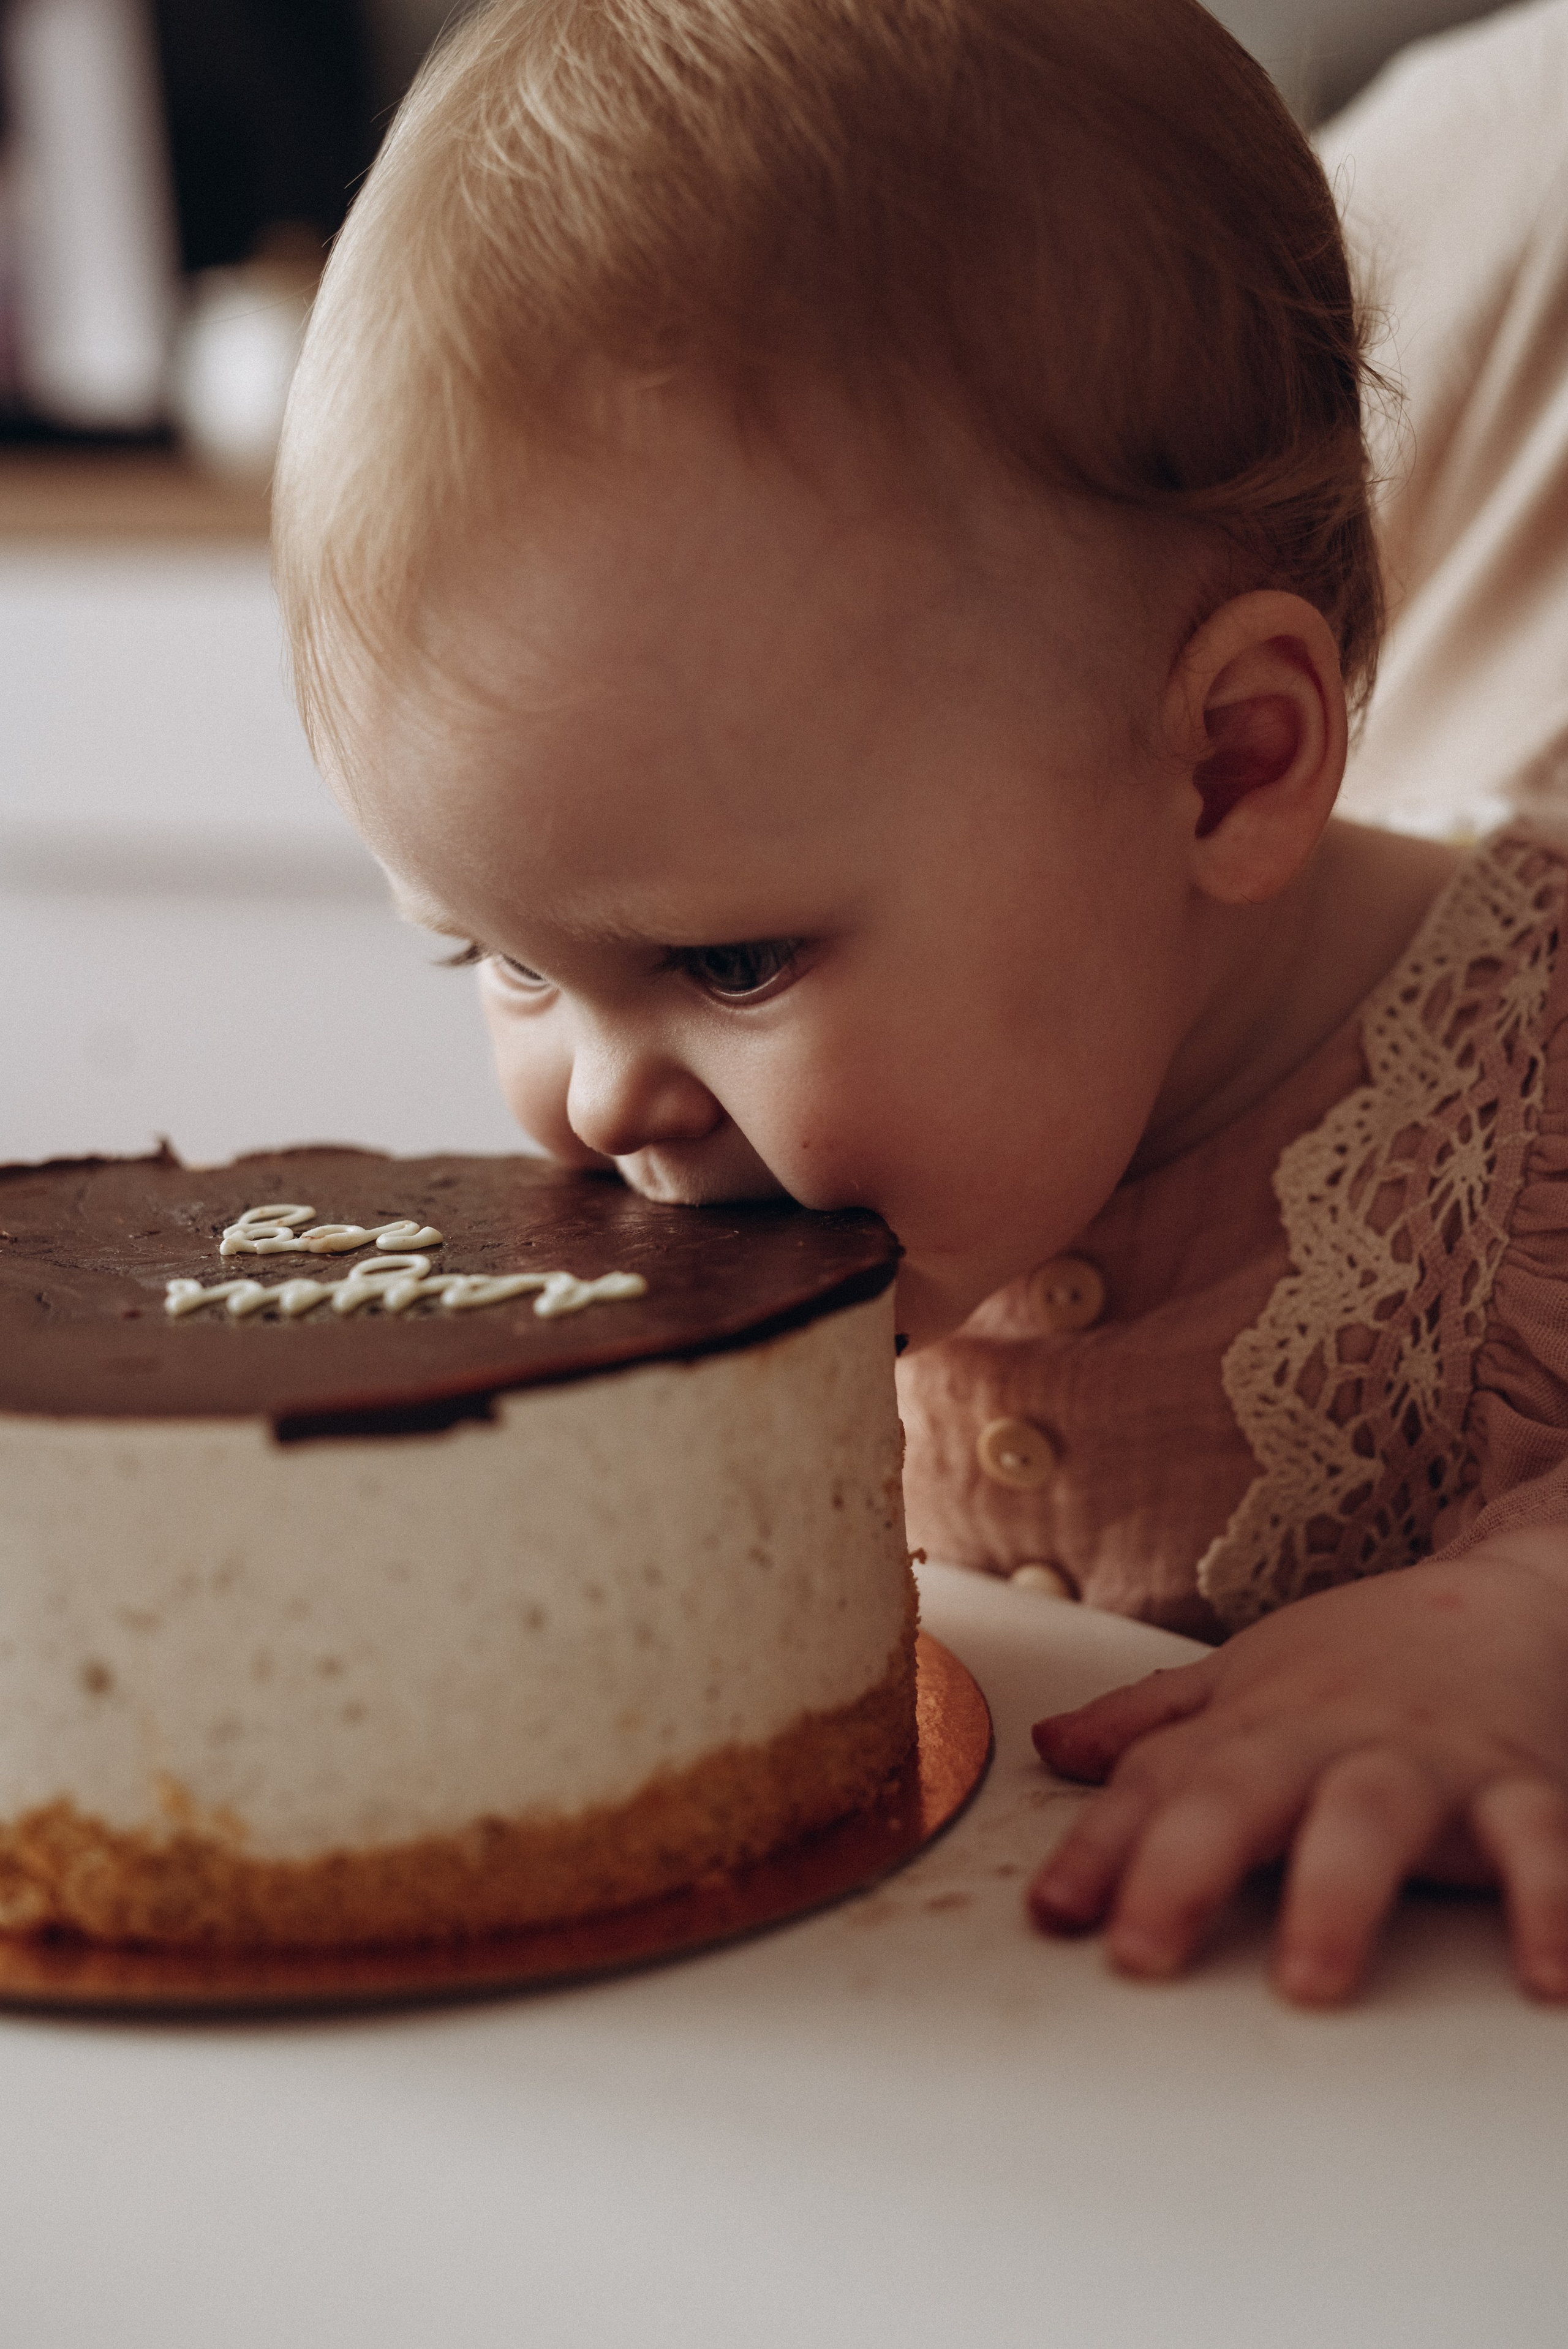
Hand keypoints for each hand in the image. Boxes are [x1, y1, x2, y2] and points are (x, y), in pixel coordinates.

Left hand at [1027, 1540, 1567, 2003]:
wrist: (1510, 1593)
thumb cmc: (1367, 1653)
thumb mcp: (1247, 1674)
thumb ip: (1152, 1722)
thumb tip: (1053, 1745)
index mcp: (1256, 1723)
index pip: (1158, 1784)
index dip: (1098, 1847)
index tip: (1053, 1914)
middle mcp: (1327, 1737)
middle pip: (1242, 1793)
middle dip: (1185, 1868)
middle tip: (1141, 1952)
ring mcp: (1423, 1759)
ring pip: (1371, 1815)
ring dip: (1337, 1894)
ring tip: (1310, 1979)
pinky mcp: (1518, 1781)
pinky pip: (1534, 1842)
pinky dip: (1546, 1903)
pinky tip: (1543, 1975)